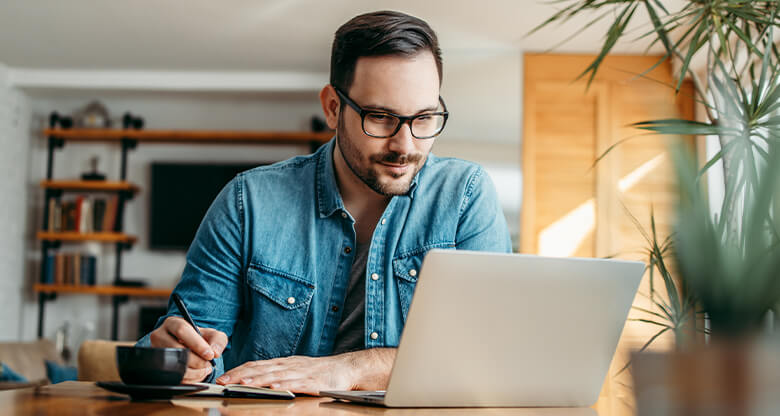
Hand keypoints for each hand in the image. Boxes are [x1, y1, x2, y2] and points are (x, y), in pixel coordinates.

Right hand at [149, 316, 226, 382]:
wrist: (190, 349)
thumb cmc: (200, 339)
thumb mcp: (212, 335)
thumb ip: (218, 340)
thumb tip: (215, 352)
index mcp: (173, 323)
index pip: (182, 330)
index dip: (197, 344)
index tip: (209, 355)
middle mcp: (160, 336)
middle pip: (177, 350)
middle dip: (196, 360)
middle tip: (208, 364)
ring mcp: (157, 352)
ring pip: (174, 366)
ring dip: (194, 372)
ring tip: (204, 369)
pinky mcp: (158, 367)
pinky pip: (173, 376)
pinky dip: (189, 379)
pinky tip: (197, 374)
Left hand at [216, 348, 395, 394]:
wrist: (346, 368)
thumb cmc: (319, 372)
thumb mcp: (294, 370)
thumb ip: (276, 373)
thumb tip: (254, 379)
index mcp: (283, 363)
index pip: (255, 365)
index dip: (238, 371)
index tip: (222, 377)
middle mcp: (288, 366)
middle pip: (261, 369)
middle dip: (240, 376)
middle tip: (223, 382)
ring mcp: (300, 372)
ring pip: (274, 375)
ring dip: (257, 380)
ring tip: (242, 385)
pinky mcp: (313, 382)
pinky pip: (296, 383)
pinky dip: (283, 384)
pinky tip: (273, 387)